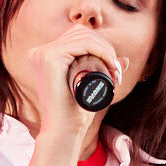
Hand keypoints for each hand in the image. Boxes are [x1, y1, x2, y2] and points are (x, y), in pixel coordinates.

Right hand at [23, 26, 126, 153]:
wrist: (63, 132)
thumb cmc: (74, 114)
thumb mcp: (92, 87)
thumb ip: (104, 72)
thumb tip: (125, 60)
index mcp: (44, 56)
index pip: (77, 37)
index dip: (100, 47)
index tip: (115, 70)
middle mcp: (40, 52)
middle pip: (81, 32)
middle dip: (105, 48)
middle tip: (117, 73)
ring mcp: (43, 54)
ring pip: (83, 36)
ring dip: (106, 50)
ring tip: (115, 73)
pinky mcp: (50, 57)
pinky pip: (82, 42)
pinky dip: (102, 50)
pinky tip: (110, 64)